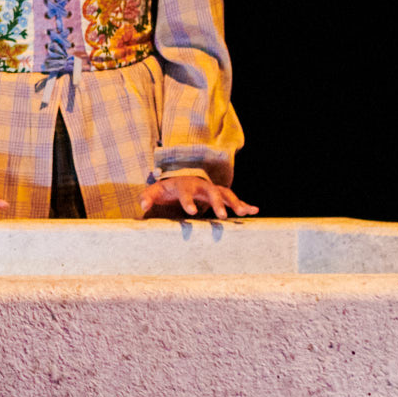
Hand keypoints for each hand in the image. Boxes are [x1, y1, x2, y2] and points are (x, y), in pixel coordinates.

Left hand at [138, 170, 256, 220]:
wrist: (180, 180)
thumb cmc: (166, 189)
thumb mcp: (155, 191)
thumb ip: (147, 197)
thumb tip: (142, 205)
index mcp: (183, 185)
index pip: (186, 192)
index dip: (188, 201)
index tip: (191, 212)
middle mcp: (200, 185)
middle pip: (211, 192)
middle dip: (217, 203)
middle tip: (222, 216)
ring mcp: (212, 189)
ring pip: (226, 194)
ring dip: (235, 203)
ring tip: (244, 213)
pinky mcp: (219, 195)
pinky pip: (234, 199)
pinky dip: (244, 204)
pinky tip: (254, 211)